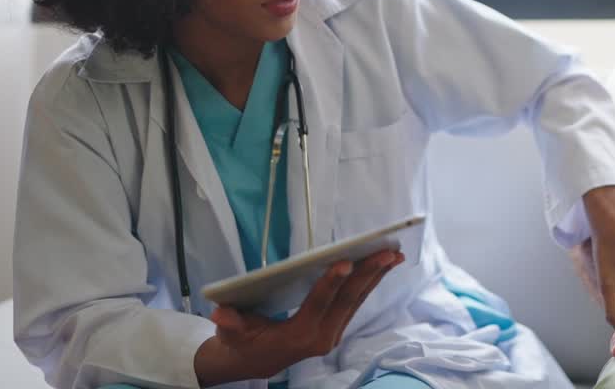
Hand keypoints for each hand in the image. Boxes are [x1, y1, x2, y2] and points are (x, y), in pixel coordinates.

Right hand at [194, 250, 402, 386]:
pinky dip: (370, 283)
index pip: (318, 304)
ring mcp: (332, 334)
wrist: (251, 363)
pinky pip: (356, 303)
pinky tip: (382, 266)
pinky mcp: (337, 328)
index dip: (331, 283)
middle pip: (347, 300)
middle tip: (386, 252)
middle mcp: (321, 337)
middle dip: (368, 274)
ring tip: (394, 254)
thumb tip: (220, 313)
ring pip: (357, 300)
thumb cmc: (240, 341)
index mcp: (298, 335)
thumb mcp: (230, 333)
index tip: (346, 262)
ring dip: (376, 276)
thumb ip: (229, 323)